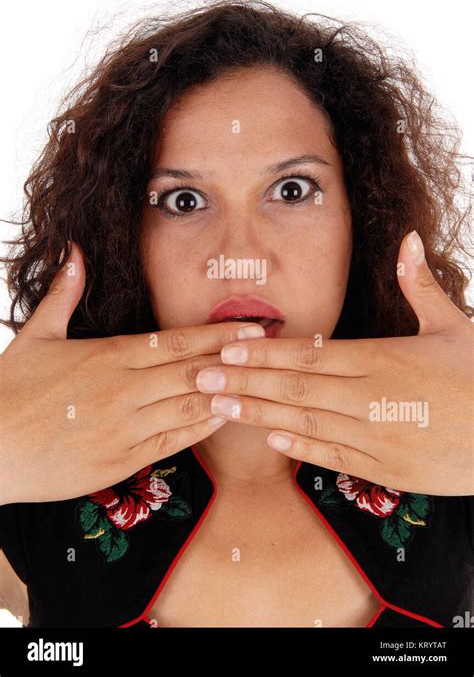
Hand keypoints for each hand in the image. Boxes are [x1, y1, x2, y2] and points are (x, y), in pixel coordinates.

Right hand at [0, 241, 264, 504]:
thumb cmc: (11, 390)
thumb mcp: (36, 335)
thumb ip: (63, 294)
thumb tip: (73, 251)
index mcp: (109, 355)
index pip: (176, 341)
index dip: (218, 334)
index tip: (252, 327)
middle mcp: (125, 388)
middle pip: (193, 370)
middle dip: (236, 359)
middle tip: (275, 350)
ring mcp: (126, 425)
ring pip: (190, 405)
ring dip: (228, 393)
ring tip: (263, 383)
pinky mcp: (122, 459)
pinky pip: (173, 441)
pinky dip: (202, 428)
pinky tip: (226, 418)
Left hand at [196, 231, 473, 495]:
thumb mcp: (455, 325)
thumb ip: (420, 284)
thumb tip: (409, 237)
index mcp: (384, 358)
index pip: (310, 354)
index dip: (265, 354)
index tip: (227, 349)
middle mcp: (373, 398)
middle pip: (297, 387)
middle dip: (244, 382)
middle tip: (200, 379)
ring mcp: (378, 437)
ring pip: (306, 423)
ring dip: (259, 415)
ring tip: (219, 408)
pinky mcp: (389, 469)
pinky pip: (335, 457)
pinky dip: (301, 448)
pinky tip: (270, 440)